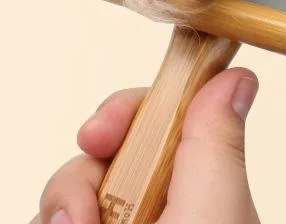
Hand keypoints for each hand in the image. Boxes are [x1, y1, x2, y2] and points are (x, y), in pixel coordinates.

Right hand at [33, 68, 260, 223]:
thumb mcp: (213, 211)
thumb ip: (217, 145)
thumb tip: (235, 77)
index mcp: (203, 188)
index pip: (163, 118)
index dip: (127, 114)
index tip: (97, 134)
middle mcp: (163, 207)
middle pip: (110, 151)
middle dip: (84, 171)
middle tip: (81, 212)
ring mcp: (121, 220)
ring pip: (74, 189)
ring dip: (63, 204)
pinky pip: (51, 217)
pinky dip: (49, 219)